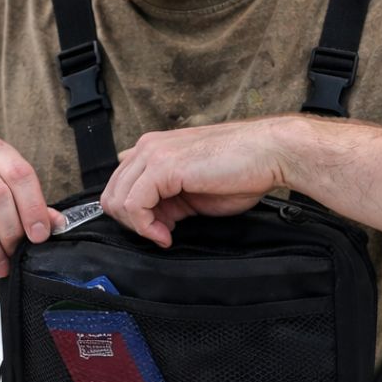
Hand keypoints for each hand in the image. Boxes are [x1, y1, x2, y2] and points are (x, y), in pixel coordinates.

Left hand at [100, 120, 289, 246]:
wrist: (269, 154)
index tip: (159, 229)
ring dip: (139, 227)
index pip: (119, 186)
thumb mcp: (192, 190)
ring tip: (165, 234)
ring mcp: (153, 154)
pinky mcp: (163, 166)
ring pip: (117, 200)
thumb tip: (151, 221)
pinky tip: (167, 234)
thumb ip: (166, 200)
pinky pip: (134, 205)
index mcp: (153, 149)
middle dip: (132, 223)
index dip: (133, 215)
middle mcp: (148, 147)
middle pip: (112, 194)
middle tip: (160, 234)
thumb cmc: (241, 171)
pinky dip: (146, 227)